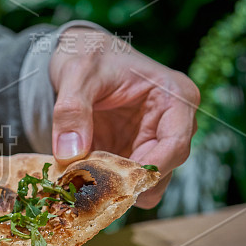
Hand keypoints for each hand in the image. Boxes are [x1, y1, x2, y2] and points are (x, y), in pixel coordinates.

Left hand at [48, 27, 199, 208]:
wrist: (80, 55)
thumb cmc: (89, 55)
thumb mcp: (76, 74)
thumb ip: (71, 110)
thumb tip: (69, 154)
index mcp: (174, 97)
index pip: (176, 143)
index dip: (150, 169)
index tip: (118, 182)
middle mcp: (171, 124)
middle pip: (162, 170)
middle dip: (128, 184)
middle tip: (90, 190)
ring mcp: (152, 142)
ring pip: (144, 183)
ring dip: (114, 188)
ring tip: (80, 184)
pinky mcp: (131, 154)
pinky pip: (123, 180)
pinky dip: (103, 185)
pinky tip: (79, 181)